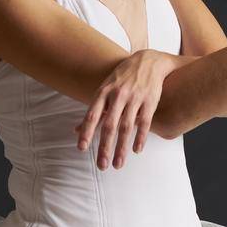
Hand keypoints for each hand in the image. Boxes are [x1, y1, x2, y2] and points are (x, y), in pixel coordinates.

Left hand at [75, 48, 176, 168]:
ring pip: (126, 127)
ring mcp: (135, 98)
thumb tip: (76, 130)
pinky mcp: (150, 101)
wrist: (149, 61)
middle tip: (102, 165)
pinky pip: (144, 122)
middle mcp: (118, 96)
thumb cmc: (122, 79)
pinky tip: (136, 150)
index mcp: (104, 93)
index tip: (82, 148)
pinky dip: (140, 137)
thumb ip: (94, 111)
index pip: (92, 116)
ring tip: (118, 164)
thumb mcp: (105, 90)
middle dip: (105, 147)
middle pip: (109, 126)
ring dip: (121, 148)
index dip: (87, 132)